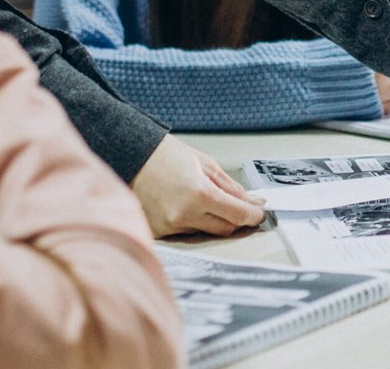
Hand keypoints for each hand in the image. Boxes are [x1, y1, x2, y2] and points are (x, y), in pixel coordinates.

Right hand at [131, 134, 265, 237]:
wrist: (128, 157)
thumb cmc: (166, 155)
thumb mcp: (205, 164)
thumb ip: (231, 187)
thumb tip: (253, 202)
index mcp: (199, 194)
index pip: (238, 215)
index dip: (254, 215)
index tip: (261, 212)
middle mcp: (184, 215)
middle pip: (225, 228)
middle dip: (237, 219)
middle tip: (241, 207)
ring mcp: (170, 226)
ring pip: (207, 231)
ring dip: (214, 219)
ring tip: (207, 200)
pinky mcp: (160, 232)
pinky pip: (187, 232)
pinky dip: (194, 222)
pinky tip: (188, 206)